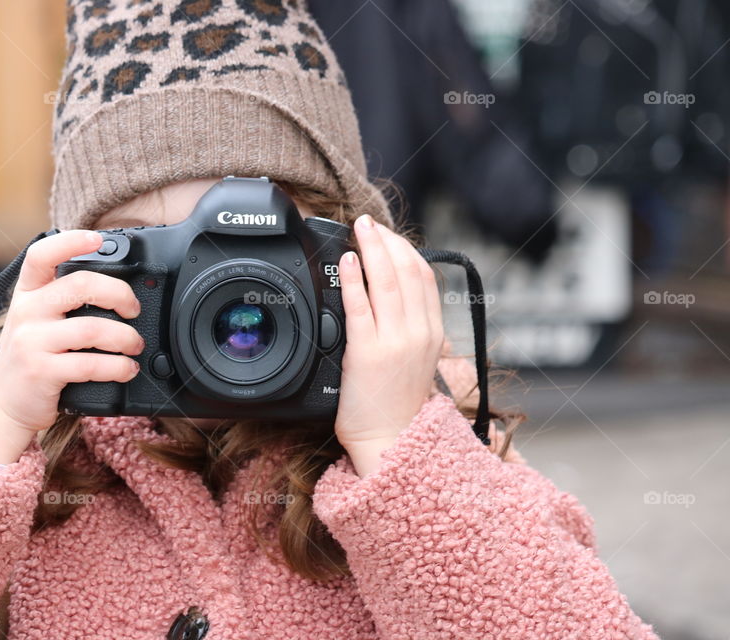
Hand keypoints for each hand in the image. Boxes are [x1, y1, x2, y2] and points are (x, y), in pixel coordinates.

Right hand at [0, 230, 143, 471]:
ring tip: (134, 345)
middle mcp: (27, 312)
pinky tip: (126, 368)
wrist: (4, 404)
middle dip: (118, 294)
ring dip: (125, 337)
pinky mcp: (42, 371)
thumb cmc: (31, 357)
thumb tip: (114, 288)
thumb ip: (61, 300)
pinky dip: (118, 367)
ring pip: (92, 328)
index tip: (97, 239)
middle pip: (79, 285)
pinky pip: (91, 364)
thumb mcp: (36, 320)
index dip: (70, 241)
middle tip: (133, 309)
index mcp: (27, 293)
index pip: (41, 255)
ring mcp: (32, 342)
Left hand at [334, 214, 444, 476]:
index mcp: (431, 334)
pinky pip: (360, 308)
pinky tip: (348, 261)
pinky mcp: (367, 354)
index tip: (390, 236)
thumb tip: (393, 307)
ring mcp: (394, 342)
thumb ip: (410, 333)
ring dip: (372, 249)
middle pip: (407, 272)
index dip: (407, 250)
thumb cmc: (398, 410)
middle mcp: (417, 334)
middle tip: (369, 222)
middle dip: (388, 241)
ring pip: (387, 283)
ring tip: (359, 229)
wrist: (392, 443)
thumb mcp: (417, 365)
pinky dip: (356, 279)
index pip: (425, 279)